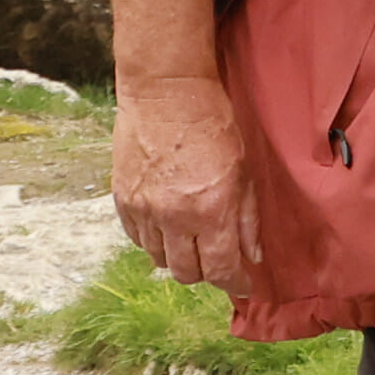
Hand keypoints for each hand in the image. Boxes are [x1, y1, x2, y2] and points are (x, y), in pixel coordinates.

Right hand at [107, 70, 260, 299]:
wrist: (165, 91)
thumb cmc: (211, 123)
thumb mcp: (244, 170)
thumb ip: (248, 218)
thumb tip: (252, 255)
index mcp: (211, 210)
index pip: (220, 270)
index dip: (234, 283)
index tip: (241, 283)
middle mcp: (174, 217)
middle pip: (186, 273)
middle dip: (205, 273)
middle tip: (215, 260)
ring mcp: (144, 209)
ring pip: (159, 259)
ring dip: (177, 257)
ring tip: (190, 240)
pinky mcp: (122, 198)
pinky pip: (136, 238)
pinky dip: (153, 240)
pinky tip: (165, 227)